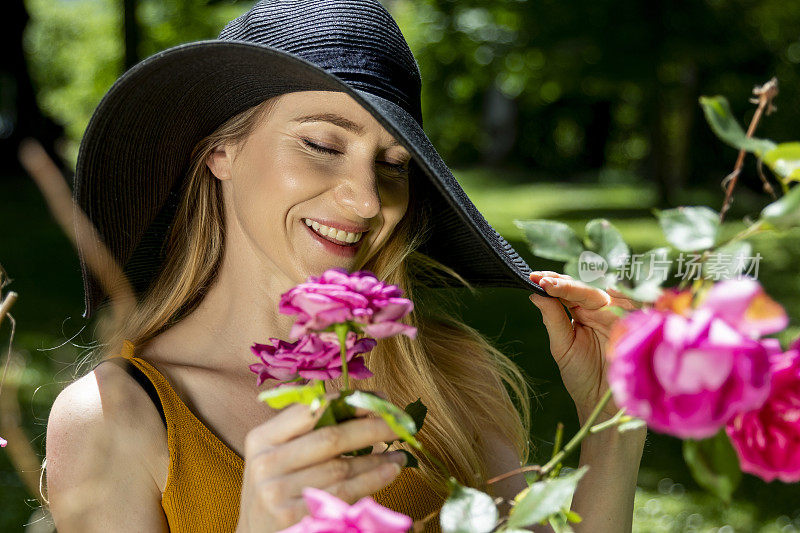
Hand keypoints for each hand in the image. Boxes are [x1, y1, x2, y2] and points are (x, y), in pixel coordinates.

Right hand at [235, 391, 407, 532]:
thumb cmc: (274, 490)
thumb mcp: (277, 457)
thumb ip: (306, 432)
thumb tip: (360, 402)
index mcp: (261, 438)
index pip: (311, 409)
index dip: (350, 402)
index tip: (379, 399)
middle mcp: (266, 463)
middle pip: (332, 436)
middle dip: (373, 427)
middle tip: (400, 422)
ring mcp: (278, 492)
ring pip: (342, 467)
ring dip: (378, 458)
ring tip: (400, 453)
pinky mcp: (294, 517)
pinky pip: (344, 493)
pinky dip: (373, 480)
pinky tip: (390, 471)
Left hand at [528, 271, 638, 422]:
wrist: (604, 405)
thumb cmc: (583, 376)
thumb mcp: (562, 347)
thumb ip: (552, 319)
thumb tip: (535, 293)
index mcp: (583, 313)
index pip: (568, 291)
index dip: (552, 283)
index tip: (533, 277)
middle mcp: (602, 311)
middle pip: (584, 289)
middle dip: (563, 283)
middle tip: (543, 280)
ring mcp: (620, 317)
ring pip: (603, 295)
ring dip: (580, 289)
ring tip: (556, 286)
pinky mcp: (637, 327)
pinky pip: (630, 308)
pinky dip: (617, 299)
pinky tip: (601, 296)